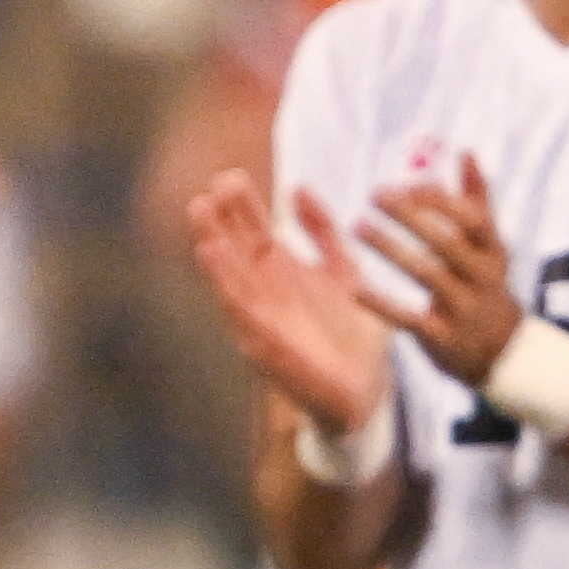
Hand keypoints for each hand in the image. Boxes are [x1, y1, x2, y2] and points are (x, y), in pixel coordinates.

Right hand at [171, 166, 393, 433]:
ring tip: (200, 216)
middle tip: (209, 189)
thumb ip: (324, 232)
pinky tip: (214, 261)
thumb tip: (298, 187)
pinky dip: (227, 286)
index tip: (228, 176)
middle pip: (236, 251)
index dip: (240, 206)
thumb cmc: (354, 335)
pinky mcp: (266, 346)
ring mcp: (262, 321)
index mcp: (283, 274)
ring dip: (214, 247)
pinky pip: (242, 313)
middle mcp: (266, 294)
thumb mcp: (344, 271)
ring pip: (230, 278)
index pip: (254, 232)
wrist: (368, 392)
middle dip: (220, 222)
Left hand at [357, 161, 530, 388]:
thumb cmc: (486, 283)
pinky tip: (354, 288)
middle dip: (411, 216)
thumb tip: (466, 151)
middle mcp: (482, 277)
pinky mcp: (442, 337)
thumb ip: (477, 198)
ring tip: (358, 226)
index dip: (441, 200)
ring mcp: (463, 308)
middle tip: (375, 194)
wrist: (504, 352)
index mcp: (493, 250)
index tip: (407, 184)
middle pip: (447, 243)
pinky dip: (382, 304)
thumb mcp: (489, 244)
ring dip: (391, 249)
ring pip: (426, 275)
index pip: (472, 219)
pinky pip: (409, 318)